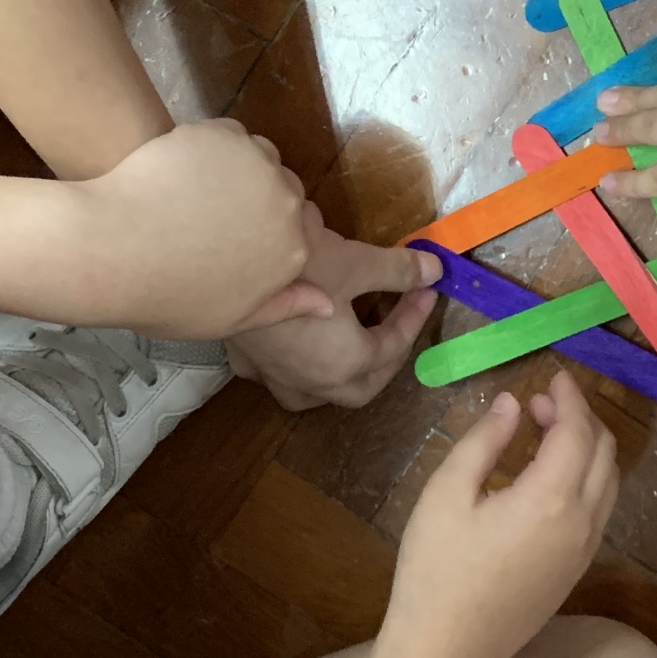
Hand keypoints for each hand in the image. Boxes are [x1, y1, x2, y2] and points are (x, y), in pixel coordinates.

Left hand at [72, 121, 327, 340]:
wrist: (112, 248)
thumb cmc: (167, 295)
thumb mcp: (230, 319)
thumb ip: (284, 306)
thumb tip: (328, 304)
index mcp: (294, 252)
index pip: (306, 230)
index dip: (277, 233)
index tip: (244, 239)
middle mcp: (287, 205)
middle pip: (287, 191)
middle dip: (262, 200)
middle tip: (216, 216)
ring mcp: (256, 164)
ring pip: (261, 157)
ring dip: (241, 169)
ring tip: (197, 191)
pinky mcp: (223, 136)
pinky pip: (229, 136)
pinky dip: (211, 148)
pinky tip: (181, 170)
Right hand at [226, 210, 441, 408]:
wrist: (223, 264)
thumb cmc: (298, 268)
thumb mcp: (356, 264)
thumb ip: (398, 271)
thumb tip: (433, 269)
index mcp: (345, 365)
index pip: (392, 346)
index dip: (414, 317)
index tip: (426, 289)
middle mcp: (310, 382)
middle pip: (359, 388)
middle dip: (385, 362)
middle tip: (397, 327)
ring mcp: (272, 374)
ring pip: (314, 393)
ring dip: (339, 379)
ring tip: (351, 351)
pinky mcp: (245, 357)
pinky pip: (275, 374)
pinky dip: (294, 365)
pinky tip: (294, 344)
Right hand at [383, 372, 618, 657]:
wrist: (447, 653)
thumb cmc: (435, 570)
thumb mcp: (446, 495)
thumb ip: (484, 441)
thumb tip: (512, 404)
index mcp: (553, 498)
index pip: (578, 431)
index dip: (570, 398)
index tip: (554, 375)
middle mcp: (582, 523)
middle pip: (603, 453)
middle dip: (580, 419)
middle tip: (542, 403)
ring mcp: (584, 551)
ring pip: (607, 483)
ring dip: (587, 449)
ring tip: (544, 434)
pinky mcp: (576, 571)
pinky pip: (598, 510)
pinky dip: (585, 479)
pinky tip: (547, 478)